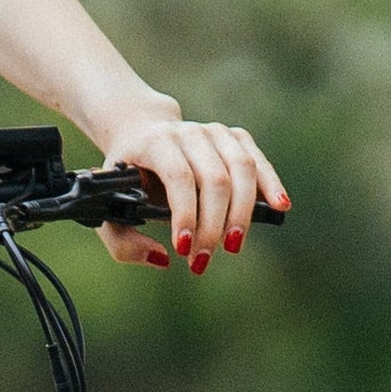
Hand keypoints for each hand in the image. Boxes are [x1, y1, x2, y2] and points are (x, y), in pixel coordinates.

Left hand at [85, 100, 285, 273]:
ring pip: (241, 169)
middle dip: (212, 225)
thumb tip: (162, 258)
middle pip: (214, 179)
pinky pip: (258, 161)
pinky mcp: (236, 137)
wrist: (141, 131)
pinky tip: (280, 206)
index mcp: (155, 142)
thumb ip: (123, 241)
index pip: (179, 176)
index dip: (186, 213)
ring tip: (233, 246)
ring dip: (242, 213)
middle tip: (203, 260)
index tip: (184, 248)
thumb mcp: (109, 205)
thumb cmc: (128, 176)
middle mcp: (188, 132)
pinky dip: (271, 184)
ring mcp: (215, 132)